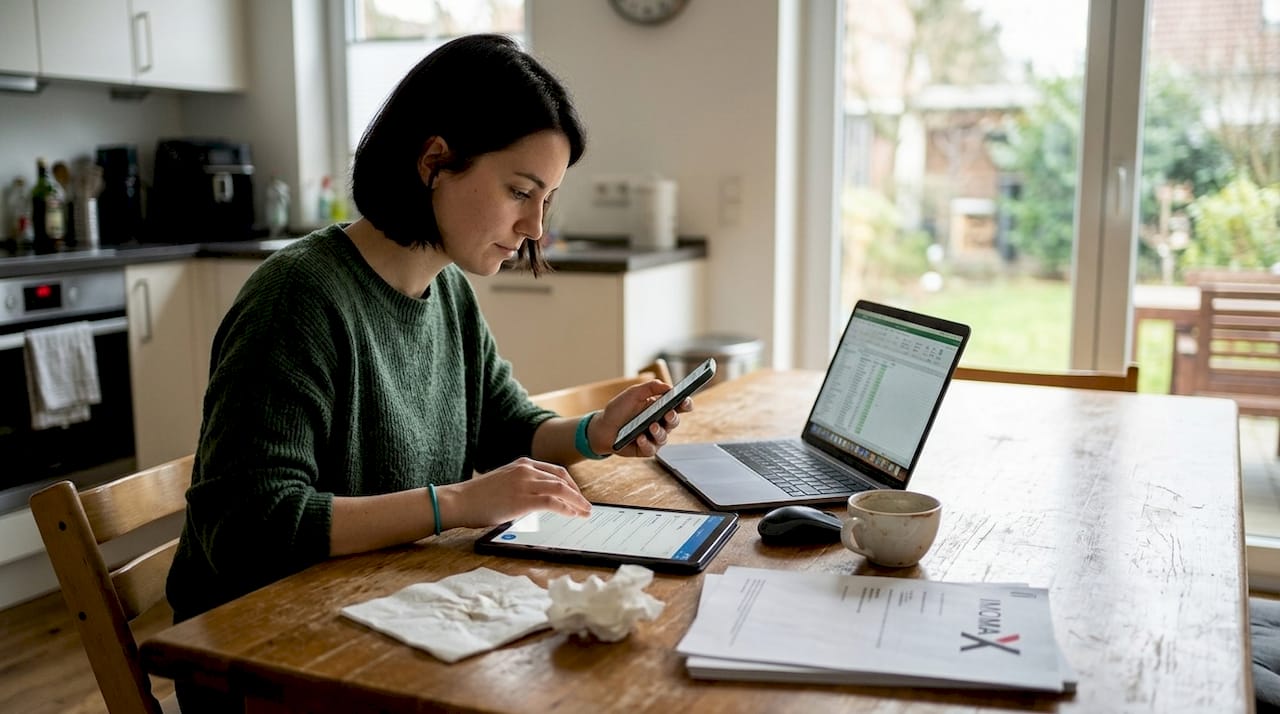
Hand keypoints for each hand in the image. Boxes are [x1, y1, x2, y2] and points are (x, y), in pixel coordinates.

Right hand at [436, 457, 590, 528]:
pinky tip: (572, 514)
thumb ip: (522, 486)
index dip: (570, 484)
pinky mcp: (523, 499)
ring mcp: (525, 483)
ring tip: (584, 512)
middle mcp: (526, 470)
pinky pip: (552, 501)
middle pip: (562, 478)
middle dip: (577, 493)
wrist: (459, 501)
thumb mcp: (504, 483)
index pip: (555, 471)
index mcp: (522, 464)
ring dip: (576, 501)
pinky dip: (566, 508)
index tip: (577, 495)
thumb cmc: (477, 497)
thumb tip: (537, 500)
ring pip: (561, 488)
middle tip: (585, 506)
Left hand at [590, 380, 693, 457]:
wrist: (602, 428)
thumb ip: (650, 387)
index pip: (679, 406)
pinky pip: (651, 449)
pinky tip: (640, 438)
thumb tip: (669, 387)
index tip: (684, 400)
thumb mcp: (633, 393)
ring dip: (659, 432)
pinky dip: (646, 443)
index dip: (685, 403)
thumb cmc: (619, 409)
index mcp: (660, 407)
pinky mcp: (646, 449)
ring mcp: (654, 437)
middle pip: (674, 421)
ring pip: (664, 437)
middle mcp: (660, 422)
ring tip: (651, 426)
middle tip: (668, 413)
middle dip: (673, 417)